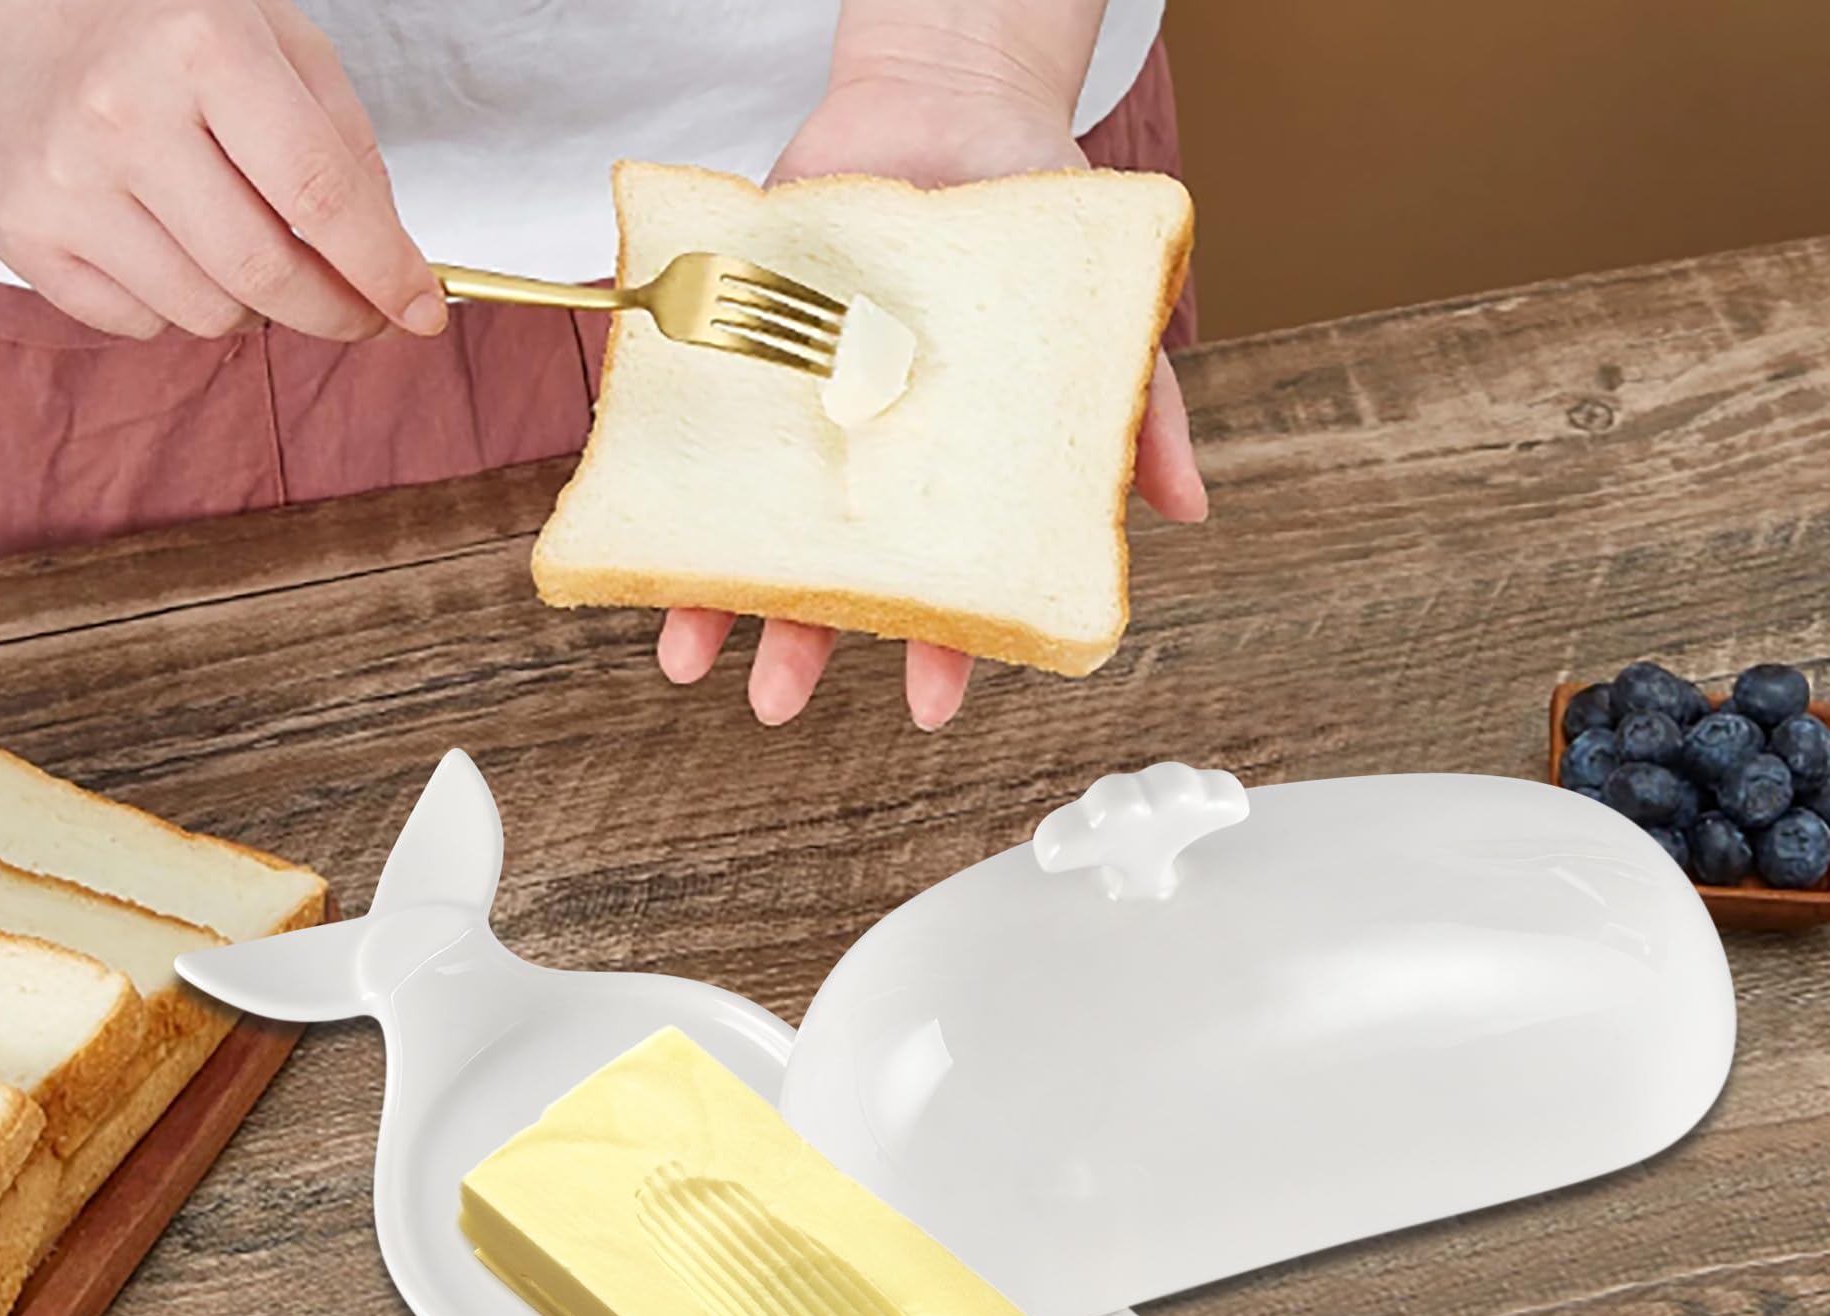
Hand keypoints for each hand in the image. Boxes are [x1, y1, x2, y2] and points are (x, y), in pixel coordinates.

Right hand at [0, 0, 443, 340]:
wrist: (13, 4)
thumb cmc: (164, 24)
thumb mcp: (276, 41)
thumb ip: (347, 148)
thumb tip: (396, 267)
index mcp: (201, 46)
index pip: (322, 198)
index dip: (385, 272)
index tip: (423, 312)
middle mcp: (123, 113)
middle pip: (267, 278)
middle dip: (337, 313)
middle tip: (362, 312)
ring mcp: (64, 178)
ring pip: (209, 315)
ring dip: (255, 307)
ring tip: (244, 248)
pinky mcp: (20, 229)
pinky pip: (142, 324)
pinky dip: (177, 307)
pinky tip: (169, 244)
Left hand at [657, 66, 1206, 730]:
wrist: (949, 96)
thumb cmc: (1034, 220)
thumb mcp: (1103, 320)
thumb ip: (1146, 412)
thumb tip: (1188, 510)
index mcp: (949, 482)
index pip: (945, 588)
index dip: (941, 651)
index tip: (931, 705)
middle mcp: (868, 468)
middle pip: (835, 580)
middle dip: (806, 647)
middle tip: (775, 704)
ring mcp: (800, 419)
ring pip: (753, 528)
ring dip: (717, 600)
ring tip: (688, 660)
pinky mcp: (741, 358)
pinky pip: (694, 436)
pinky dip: (662, 483)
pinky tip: (642, 535)